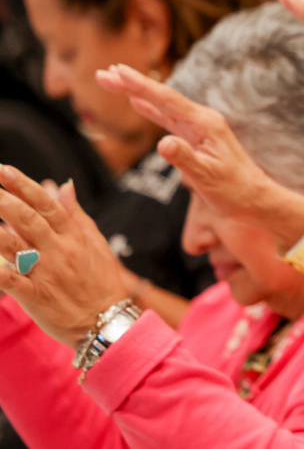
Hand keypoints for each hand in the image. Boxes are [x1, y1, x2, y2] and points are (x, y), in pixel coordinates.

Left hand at [0, 167, 128, 348]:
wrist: (107, 319)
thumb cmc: (101, 280)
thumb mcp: (95, 243)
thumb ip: (76, 214)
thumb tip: (62, 185)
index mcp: (73, 235)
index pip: (47, 204)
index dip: (25, 185)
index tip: (5, 171)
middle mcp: (58, 250)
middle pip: (27, 219)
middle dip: (3, 200)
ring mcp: (45, 272)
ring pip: (14, 246)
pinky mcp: (34, 296)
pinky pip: (10, 281)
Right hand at [95, 65, 283, 220]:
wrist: (253, 197)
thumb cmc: (233, 190)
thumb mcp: (207, 177)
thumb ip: (184, 159)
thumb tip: (163, 143)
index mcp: (204, 124)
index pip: (167, 100)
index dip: (141, 85)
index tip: (118, 70)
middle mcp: (202, 120)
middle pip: (161, 97)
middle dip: (131, 84)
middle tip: (102, 72)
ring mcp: (199, 127)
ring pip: (162, 105)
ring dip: (137, 93)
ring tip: (113, 80)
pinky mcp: (196, 136)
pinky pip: (168, 118)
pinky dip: (150, 108)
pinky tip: (137, 102)